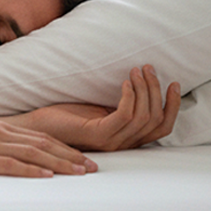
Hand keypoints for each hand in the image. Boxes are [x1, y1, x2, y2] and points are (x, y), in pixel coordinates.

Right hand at [0, 119, 98, 177]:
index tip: (85, 160)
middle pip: (43, 144)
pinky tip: (46, 177)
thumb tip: (16, 160)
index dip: (65, 148)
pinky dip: (30, 171)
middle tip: (93, 169)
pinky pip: (9, 165)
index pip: (40, 137)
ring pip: (32, 153)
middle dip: (71, 156)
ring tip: (79, 173)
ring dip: (59, 164)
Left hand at [13, 66, 180, 151]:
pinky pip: (124, 116)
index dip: (173, 105)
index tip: (174, 82)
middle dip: (157, 90)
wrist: (36, 127)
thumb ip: (120, 103)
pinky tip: (124, 82)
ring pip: (143, 116)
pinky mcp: (98, 134)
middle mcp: (123, 143)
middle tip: (148, 68)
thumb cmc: (65, 114)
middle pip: (156, 119)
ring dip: (144, 89)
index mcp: (127, 137)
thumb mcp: (100, 107)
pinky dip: (129, 97)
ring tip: (136, 70)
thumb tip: (140, 83)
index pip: (162, 127)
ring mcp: (111, 141)